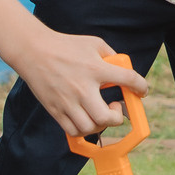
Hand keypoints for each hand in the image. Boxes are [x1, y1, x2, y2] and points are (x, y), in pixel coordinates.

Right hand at [7, 25, 149, 141]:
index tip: (142, 91)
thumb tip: (123, 69)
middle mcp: (83, 88)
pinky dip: (83, 130)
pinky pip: (73, 131)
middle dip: (117, 117)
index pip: (128, 79)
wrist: (33, 50)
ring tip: (99, 114)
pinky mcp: (55, 109)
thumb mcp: (94, 43)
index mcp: (95, 68)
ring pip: (90, 127)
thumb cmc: (65, 45)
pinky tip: (85, 118)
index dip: (141, 87)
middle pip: (107, 116)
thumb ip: (111, 56)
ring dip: (100, 124)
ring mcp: (67, 101)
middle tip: (115, 107)